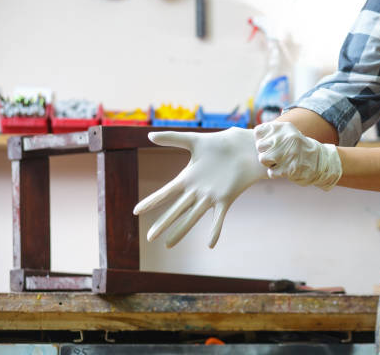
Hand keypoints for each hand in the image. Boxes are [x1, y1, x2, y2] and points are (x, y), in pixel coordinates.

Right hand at [133, 128, 267, 247]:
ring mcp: (211, 196)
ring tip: (168, 245)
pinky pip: (219, 217)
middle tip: (149, 238)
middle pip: (176, 210)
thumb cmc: (220, 144)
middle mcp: (196, 191)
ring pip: (193, 216)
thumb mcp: (193, 140)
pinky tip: (210, 244)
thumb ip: (172, 138)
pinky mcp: (226, 198)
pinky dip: (215, 230)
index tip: (136, 212)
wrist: (243, 147)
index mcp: (187, 178)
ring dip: (181, 230)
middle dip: (162, 223)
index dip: (152, 202)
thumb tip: (149, 134)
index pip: (165, 193)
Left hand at [254, 121, 341, 189]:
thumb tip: (254, 136)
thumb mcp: (287, 133)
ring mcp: (289, 153)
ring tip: (279, 161)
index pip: (258, 132)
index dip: (261, 140)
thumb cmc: (296, 147)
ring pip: (263, 159)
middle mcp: (287, 138)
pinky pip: (271, 172)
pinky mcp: (290, 168)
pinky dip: (276, 173)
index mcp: (284, 127)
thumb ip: (270, 132)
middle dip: (264, 152)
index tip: (269, 144)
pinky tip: (285, 168)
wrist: (318, 161)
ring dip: (269, 163)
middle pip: (259, 146)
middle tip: (275, 154)